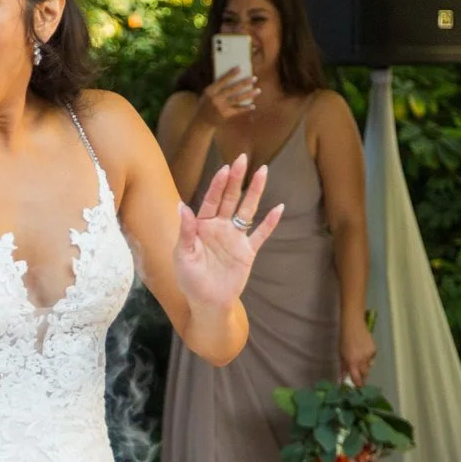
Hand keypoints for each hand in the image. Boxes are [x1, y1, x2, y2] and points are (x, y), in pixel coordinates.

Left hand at [175, 153, 282, 311]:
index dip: (218, 184)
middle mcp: (219, 227)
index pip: (211, 199)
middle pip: (230, 198)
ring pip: (247, 210)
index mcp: (201, 226)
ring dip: (255, 192)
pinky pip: (260, 234)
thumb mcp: (183, 256)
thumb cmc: (190, 279)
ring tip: (263, 172)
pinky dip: (270, 222)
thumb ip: (185, 232)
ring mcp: (235, 238)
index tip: (225, 168)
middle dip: (237, 179)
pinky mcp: (248, 251)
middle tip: (244, 159)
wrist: (208, 302)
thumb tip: (182, 206)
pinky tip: (279, 208)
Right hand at [196, 70, 256, 130]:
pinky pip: (238, 111)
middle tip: (254, 78)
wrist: (202, 120)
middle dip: (244, 83)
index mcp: (210, 91)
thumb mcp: (208, 93)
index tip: (240, 67)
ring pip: (237, 99)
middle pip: (232, 89)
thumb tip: (236, 78)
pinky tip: (253, 105)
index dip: (231, 74)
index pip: (222, 80)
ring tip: (258, 90)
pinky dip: (245, 108)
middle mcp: (215, 99)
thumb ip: (219, 87)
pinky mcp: (225, 115)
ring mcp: (221, 108)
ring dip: (249, 94)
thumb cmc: (207, 103)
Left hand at [340, 319, 376, 385]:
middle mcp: (362, 361)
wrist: (353, 326)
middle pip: (365, 374)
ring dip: (364, 367)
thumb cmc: (343, 340)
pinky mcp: (374, 350)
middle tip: (359, 377)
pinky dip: (368, 358)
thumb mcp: (341, 354)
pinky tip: (364, 351)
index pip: (357, 378)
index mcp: (352, 362)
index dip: (358, 384)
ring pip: (369, 366)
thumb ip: (343, 367)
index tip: (357, 388)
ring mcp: (369, 355)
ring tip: (359, 360)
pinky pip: (372, 358)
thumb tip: (342, 378)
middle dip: (362, 377)